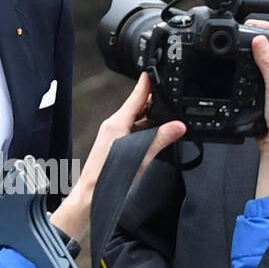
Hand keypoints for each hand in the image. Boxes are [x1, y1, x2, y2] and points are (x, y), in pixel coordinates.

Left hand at [51, 73, 186, 239]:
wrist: (90, 197)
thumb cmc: (107, 178)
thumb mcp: (140, 157)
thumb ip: (160, 140)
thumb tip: (178, 126)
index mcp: (116, 123)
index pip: (136, 96)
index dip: (147, 83)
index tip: (155, 71)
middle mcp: (114, 126)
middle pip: (138, 108)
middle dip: (154, 102)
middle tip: (172, 97)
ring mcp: (114, 137)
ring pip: (136, 121)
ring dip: (151, 119)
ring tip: (169, 117)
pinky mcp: (115, 146)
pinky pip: (133, 132)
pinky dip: (146, 131)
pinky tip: (156, 137)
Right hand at [249, 26, 268, 197]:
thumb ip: (268, 63)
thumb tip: (259, 40)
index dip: (266, 27)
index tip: (250, 23)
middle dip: (257, 35)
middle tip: (241, 28)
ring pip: (262, 59)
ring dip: (251, 50)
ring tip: (238, 41)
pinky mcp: (265, 90)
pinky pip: (255, 73)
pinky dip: (246, 65)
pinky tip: (239, 64)